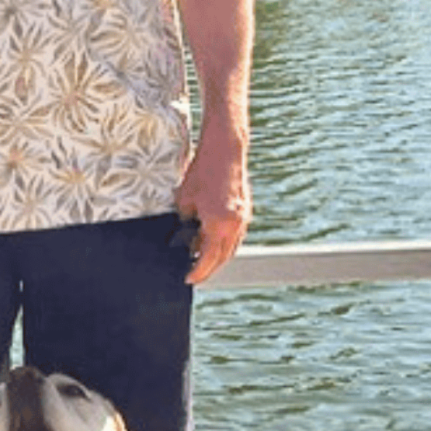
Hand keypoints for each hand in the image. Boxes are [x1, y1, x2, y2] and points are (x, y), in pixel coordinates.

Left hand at [174, 122, 250, 284]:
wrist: (224, 150)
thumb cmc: (202, 172)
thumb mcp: (185, 200)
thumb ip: (186, 223)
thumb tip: (187, 238)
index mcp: (218, 224)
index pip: (208, 257)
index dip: (198, 271)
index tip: (188, 279)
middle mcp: (234, 225)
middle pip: (222, 257)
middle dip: (208, 269)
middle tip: (195, 275)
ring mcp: (243, 219)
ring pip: (231, 248)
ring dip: (218, 257)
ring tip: (202, 261)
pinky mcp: (245, 211)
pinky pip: (235, 236)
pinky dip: (224, 243)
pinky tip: (212, 243)